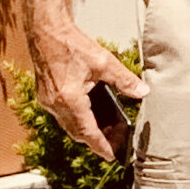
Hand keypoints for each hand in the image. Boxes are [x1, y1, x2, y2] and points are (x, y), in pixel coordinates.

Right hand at [29, 23, 144, 161]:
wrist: (46, 32)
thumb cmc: (72, 45)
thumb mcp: (104, 62)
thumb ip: (125, 80)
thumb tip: (143, 93)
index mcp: (69, 100)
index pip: (87, 132)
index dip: (101, 146)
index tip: (112, 156)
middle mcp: (55, 104)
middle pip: (77, 132)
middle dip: (97, 139)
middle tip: (117, 141)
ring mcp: (48, 101)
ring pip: (69, 124)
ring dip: (88, 129)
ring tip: (110, 129)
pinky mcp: (46, 95)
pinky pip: (63, 115)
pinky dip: (79, 119)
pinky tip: (94, 114)